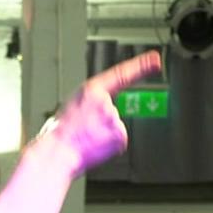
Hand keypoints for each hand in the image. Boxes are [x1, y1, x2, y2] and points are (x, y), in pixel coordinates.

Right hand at [34, 52, 162, 176]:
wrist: (57, 152)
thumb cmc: (60, 133)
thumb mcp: (71, 106)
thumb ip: (89, 103)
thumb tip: (97, 112)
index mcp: (91, 90)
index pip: (121, 74)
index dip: (141, 66)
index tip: (155, 60)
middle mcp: (105, 102)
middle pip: (111, 111)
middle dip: (100, 122)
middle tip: (84, 129)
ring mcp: (114, 118)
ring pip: (114, 127)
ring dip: (103, 135)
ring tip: (86, 138)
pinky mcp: (120, 135)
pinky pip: (118, 140)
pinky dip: (108, 146)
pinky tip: (94, 146)